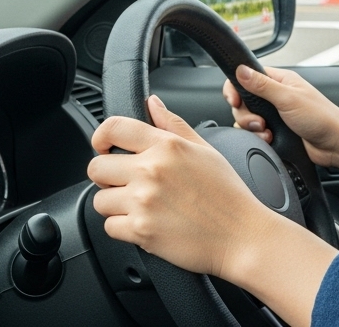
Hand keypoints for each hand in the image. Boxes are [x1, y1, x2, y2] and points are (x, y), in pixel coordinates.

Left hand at [88, 95, 278, 277]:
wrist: (242, 236)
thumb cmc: (228, 195)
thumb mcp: (206, 150)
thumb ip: (174, 124)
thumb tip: (152, 103)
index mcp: (167, 146)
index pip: (113, 128)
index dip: (101, 138)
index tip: (104, 147)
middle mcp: (151, 170)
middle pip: (97, 167)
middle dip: (107, 176)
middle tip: (127, 184)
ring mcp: (143, 201)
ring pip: (99, 200)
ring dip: (115, 205)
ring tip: (142, 206)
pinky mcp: (140, 230)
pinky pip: (109, 226)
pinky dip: (123, 228)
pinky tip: (147, 223)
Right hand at [224, 65, 338, 167]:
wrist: (336, 144)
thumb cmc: (322, 117)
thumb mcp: (288, 98)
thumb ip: (262, 85)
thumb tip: (241, 69)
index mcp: (280, 80)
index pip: (247, 76)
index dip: (235, 87)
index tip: (234, 100)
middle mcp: (276, 95)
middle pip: (243, 101)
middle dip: (245, 114)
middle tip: (259, 121)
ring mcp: (276, 114)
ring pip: (248, 118)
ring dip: (252, 128)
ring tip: (267, 132)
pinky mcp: (277, 130)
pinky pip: (256, 133)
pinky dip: (259, 137)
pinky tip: (270, 139)